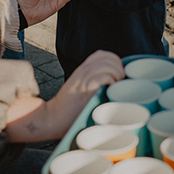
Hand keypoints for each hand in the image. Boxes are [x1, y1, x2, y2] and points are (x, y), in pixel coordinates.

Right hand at [5, 49, 123, 141]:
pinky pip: (103, 77)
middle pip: (108, 58)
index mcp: (82, 70)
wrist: (53, 119)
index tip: (118, 76)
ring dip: (117, 75)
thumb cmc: (69, 109)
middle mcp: (82, 71)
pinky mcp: (85, 89)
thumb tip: (115, 85)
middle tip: (120, 83)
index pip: (102, 54)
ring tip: (117, 88)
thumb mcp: (79, 88)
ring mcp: (83, 79)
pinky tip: (110, 91)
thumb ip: (92, 81)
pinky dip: (111, 81)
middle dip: (119, 68)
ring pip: (108, 65)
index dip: (115, 62)